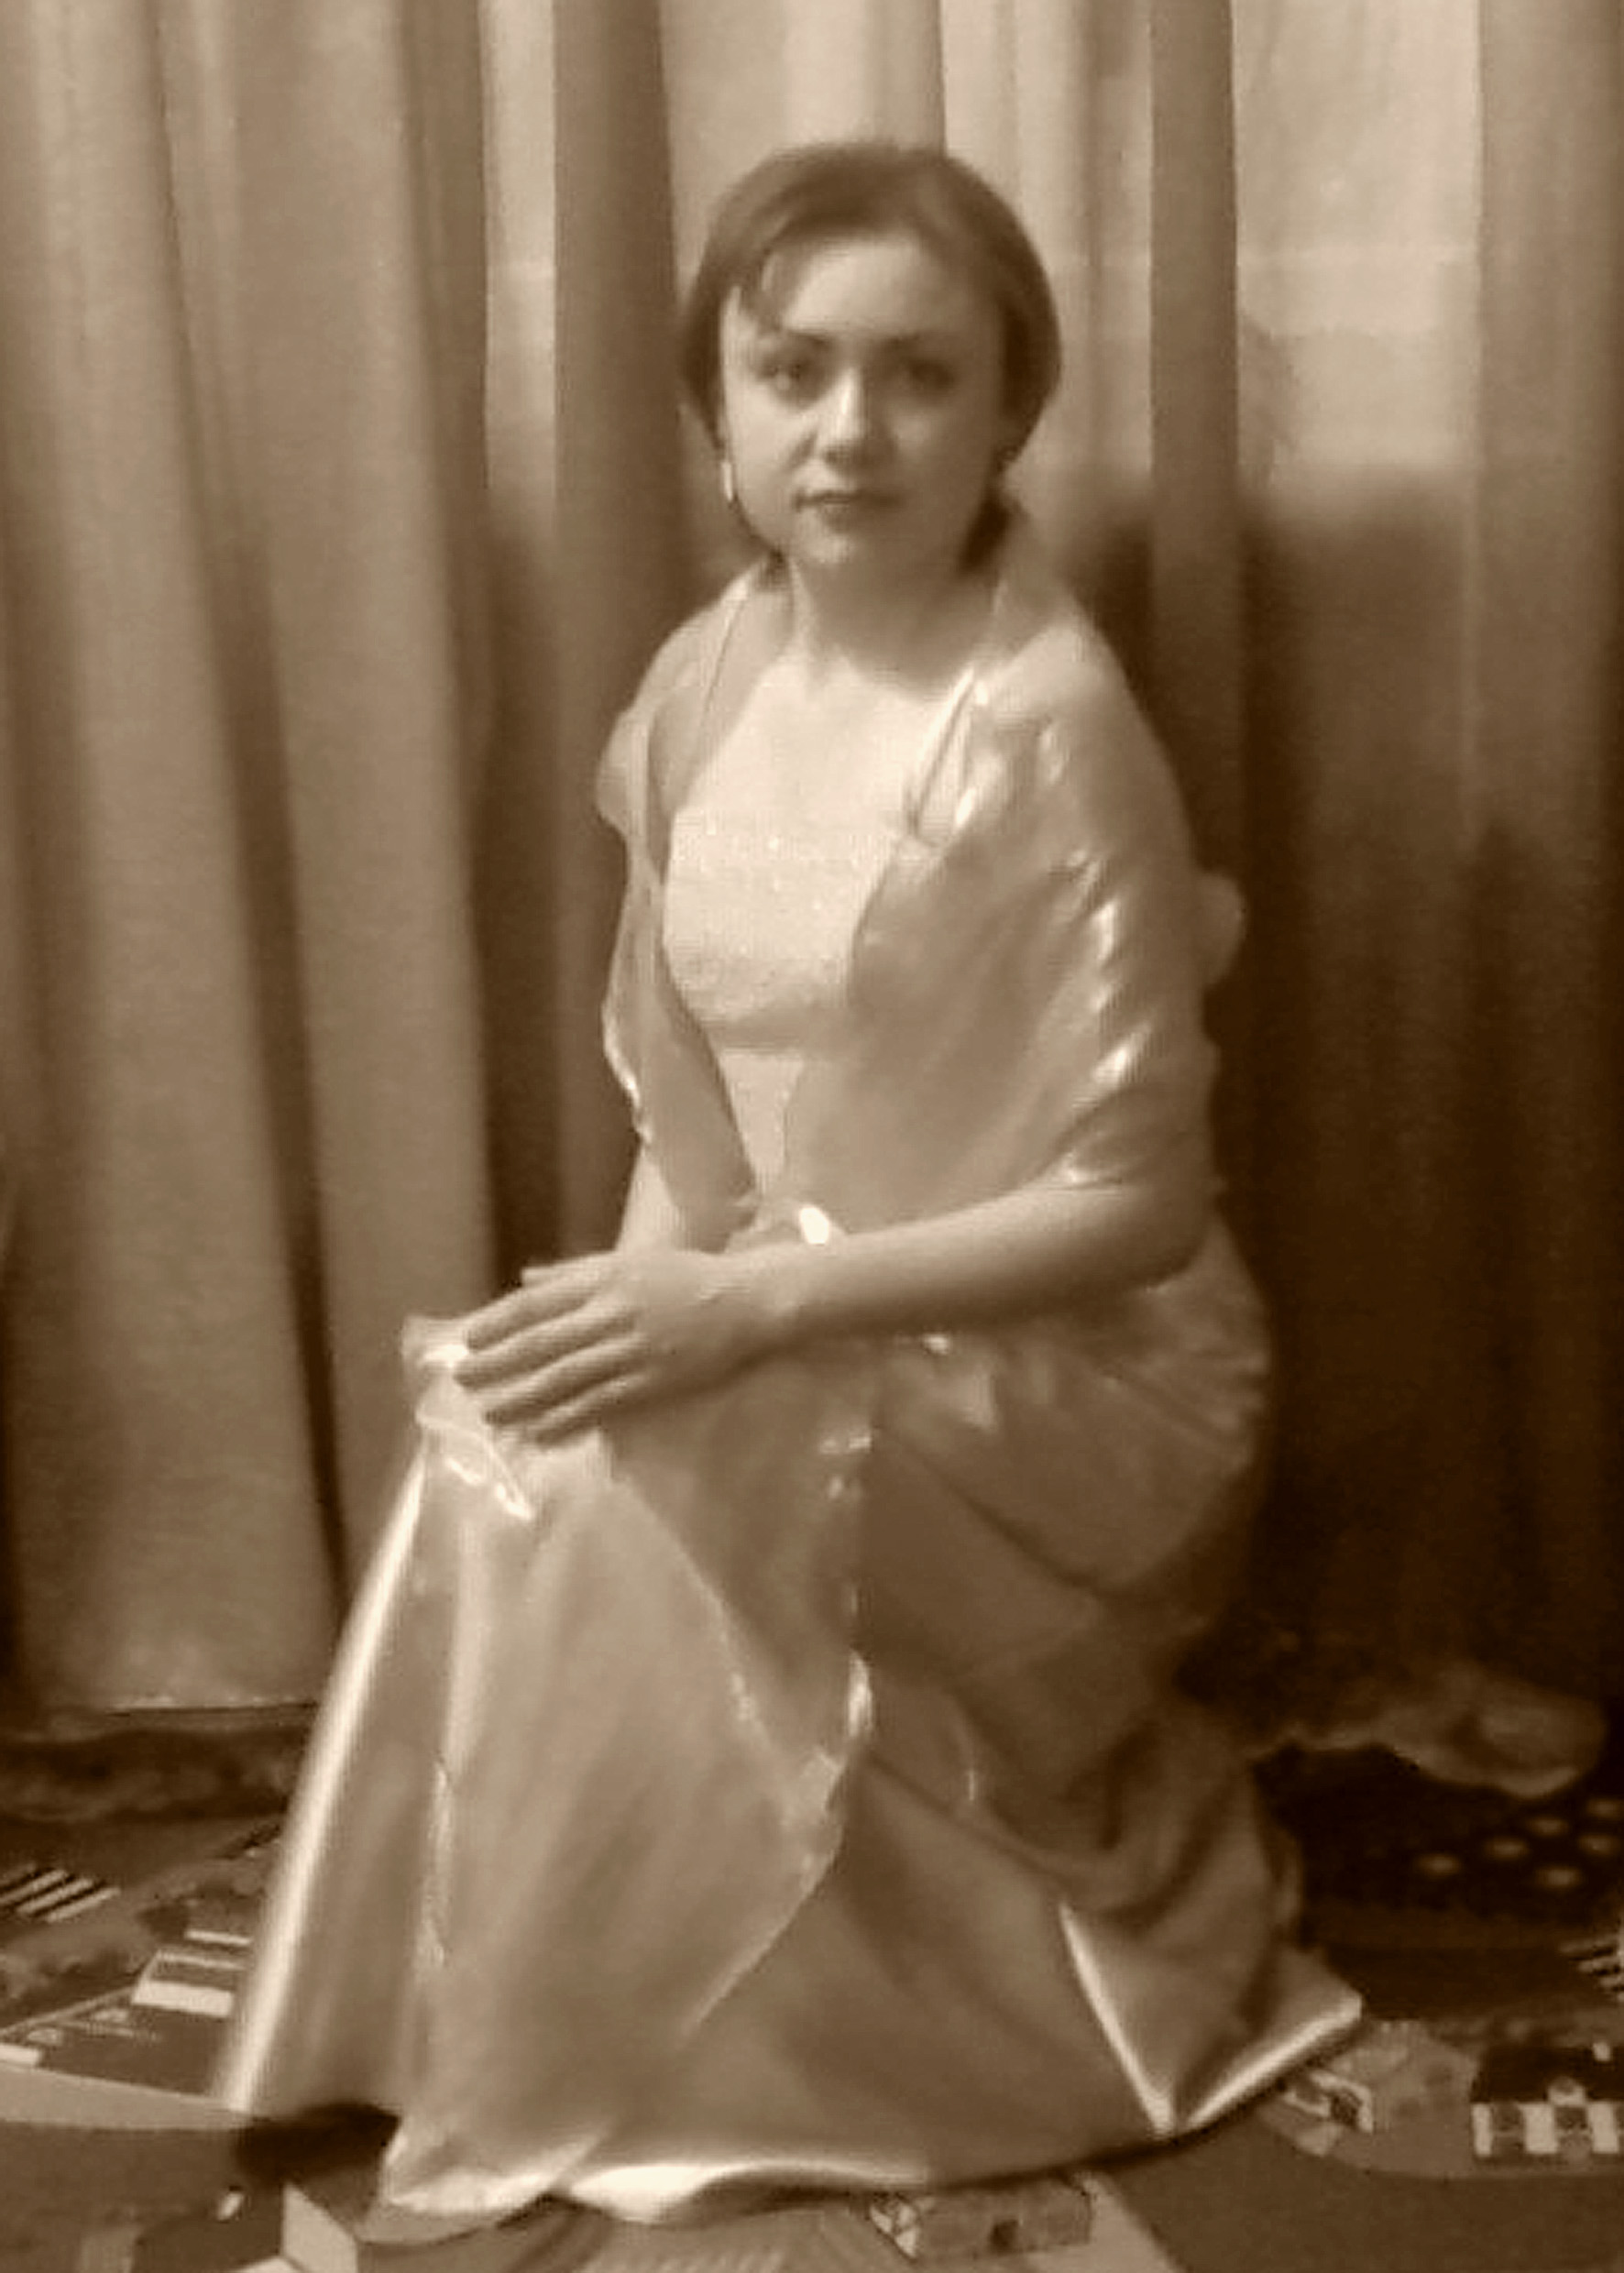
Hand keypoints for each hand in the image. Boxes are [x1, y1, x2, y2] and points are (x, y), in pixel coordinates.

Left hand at [453, 1247, 771, 1441]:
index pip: (537, 1303)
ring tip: (490, 1413)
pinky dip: (566, 1418)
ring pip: (564, 1379)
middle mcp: (609, 1313)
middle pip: (541, 1343)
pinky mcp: (650, 1382)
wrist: (744, 1301)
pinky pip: (599, 1404)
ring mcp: (629, 1351)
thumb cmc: (685, 1276)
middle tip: (463, 1381)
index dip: (498, 1322)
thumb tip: (526, 1279)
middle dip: (498, 1363)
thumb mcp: (628, 1260)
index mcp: (602, 1280)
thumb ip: (573, 1271)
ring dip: (522, 1397)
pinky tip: (539, 1431)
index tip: (468, 1338)